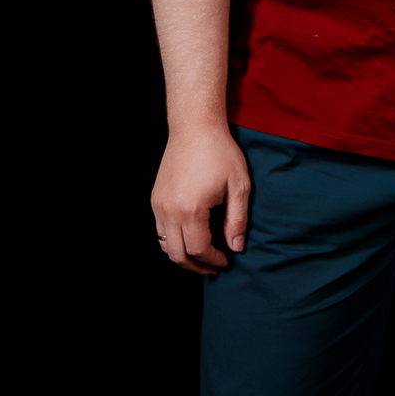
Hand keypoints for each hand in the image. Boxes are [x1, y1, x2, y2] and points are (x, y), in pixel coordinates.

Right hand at [151, 123, 251, 275]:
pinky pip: (160, 230)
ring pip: (164, 245)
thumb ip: (237, 220)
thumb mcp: (239, 187)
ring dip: (182, 256)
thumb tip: (236, 248)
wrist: (194, 127)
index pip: (199, 250)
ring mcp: (159, 205)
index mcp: (191, 210)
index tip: (227, 260)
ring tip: (201, 257)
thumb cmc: (220, 153)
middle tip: (213, 268)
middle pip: (177, 254)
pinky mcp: (155, 199)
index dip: (214, 260)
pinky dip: (173, 241)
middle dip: (196, 266)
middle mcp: (169, 210)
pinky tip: (190, 238)